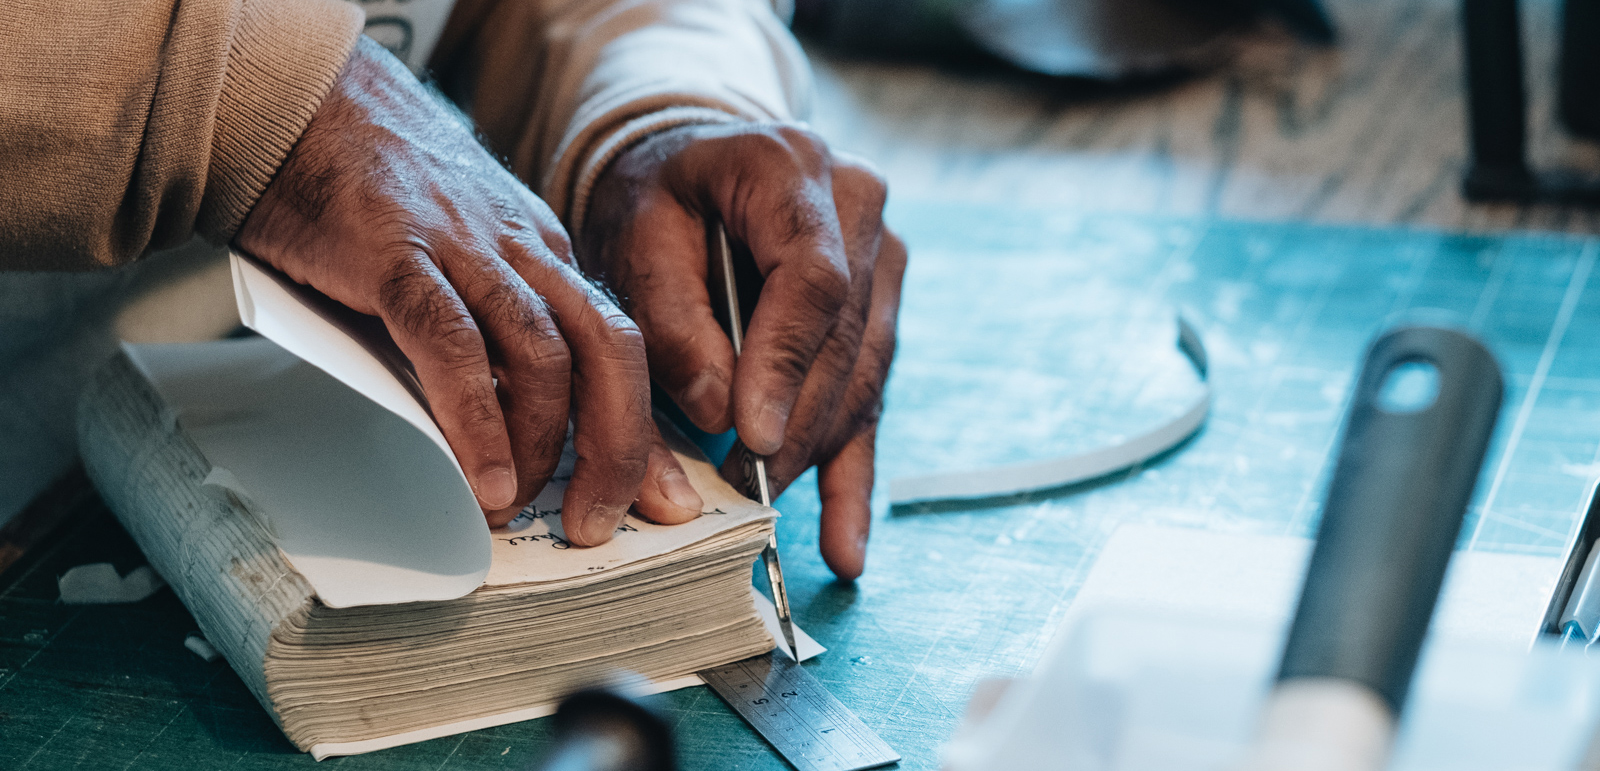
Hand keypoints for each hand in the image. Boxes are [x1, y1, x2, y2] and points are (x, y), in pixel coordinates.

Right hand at [235, 37, 696, 543]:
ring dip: (548, 442)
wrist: (300, 100)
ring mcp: (464, 249)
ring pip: (545, 354)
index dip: (646, 429)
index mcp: (543, 255)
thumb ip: (485, 328)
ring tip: (532, 505)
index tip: (664, 496)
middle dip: (621, 445)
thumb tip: (505, 428)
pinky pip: (452, 344)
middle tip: (605, 516)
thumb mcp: (457, 254)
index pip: (619, 348)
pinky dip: (477, 418)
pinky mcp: (396, 253)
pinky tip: (485, 474)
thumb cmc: (370, 187)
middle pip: (609, 351)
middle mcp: (521, 250)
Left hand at [580, 122, 906, 579]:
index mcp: (793, 167)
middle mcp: (858, 205)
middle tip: (746, 490)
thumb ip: (671, 320)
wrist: (691, 168)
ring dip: (817, 451)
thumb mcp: (633, 237)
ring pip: (864, 374)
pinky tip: (845, 549)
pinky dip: (851, 475)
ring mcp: (884, 258)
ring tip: (769, 515)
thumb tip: (720, 415)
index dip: (786, 363)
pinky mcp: (884, 311)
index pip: (813, 279)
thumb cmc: (654, 198)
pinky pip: (872, 400)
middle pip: (846, 336)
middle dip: (797, 423)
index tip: (750, 435)